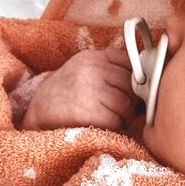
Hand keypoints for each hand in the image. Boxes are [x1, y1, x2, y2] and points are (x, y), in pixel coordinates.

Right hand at [22, 47, 136, 130]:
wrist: (38, 115)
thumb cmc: (66, 96)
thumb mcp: (83, 73)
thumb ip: (109, 71)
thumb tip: (146, 80)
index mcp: (92, 57)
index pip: (129, 62)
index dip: (136, 80)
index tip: (133, 91)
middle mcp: (91, 69)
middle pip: (132, 85)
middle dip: (131, 101)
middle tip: (121, 111)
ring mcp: (89, 89)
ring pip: (127, 104)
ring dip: (124, 117)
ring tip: (111, 120)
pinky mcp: (88, 110)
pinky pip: (117, 120)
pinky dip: (115, 128)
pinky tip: (104, 127)